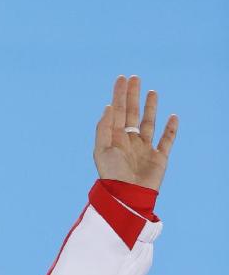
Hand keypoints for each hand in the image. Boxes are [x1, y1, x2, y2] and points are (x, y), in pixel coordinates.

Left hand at [93, 75, 177, 190]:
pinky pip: (166, 141)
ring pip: (148, 125)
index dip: (119, 96)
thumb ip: (104, 128)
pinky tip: (173, 116)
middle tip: (135, 78)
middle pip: (131, 115)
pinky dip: (171, 129)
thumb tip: (109, 107)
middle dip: (132, 97)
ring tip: (151, 92)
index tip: (122, 79)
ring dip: (150, 108)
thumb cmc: (112, 175)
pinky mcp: (158, 159)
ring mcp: (144, 151)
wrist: (128, 196)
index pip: (117, 114)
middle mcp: (129, 144)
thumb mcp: (102, 150)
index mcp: (115, 141)